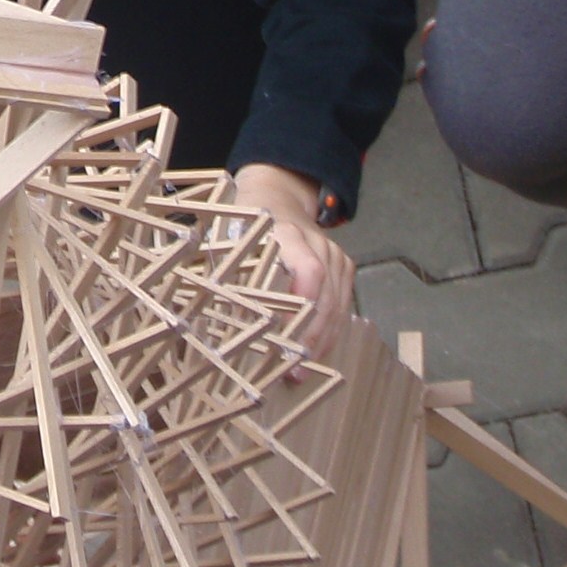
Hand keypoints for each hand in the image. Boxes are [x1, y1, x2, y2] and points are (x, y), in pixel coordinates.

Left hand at [232, 163, 353, 358]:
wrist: (277, 195)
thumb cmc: (247, 224)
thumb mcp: (231, 240)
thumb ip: (232, 276)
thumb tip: (222, 321)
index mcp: (287, 234)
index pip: (310, 271)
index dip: (304, 308)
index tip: (289, 339)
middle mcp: (318, 243)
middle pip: (325, 297)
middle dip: (309, 339)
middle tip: (293, 372)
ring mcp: (335, 254)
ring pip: (337, 306)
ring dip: (320, 342)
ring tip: (300, 371)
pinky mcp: (344, 265)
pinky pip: (342, 304)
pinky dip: (329, 331)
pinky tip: (313, 352)